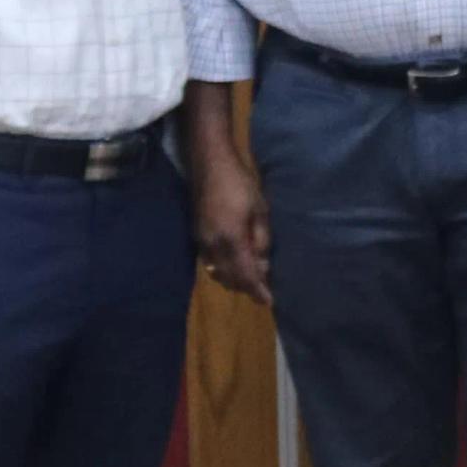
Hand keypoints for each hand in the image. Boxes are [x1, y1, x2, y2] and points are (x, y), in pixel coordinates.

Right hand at [192, 143, 272, 305]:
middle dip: (247, 286)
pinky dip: (224, 269)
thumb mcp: (260, 210)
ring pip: (218, 273)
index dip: (257, 290)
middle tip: (265, 286)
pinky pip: (211, 262)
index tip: (269, 302)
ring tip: (252, 275)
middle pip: (230, 279)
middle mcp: (213, 246)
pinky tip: (236, 263)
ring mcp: (202, 242)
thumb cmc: (240, 184)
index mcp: (231, 240)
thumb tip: (262, 263)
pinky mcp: (197, 236)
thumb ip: (261, 239)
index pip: (246, 275)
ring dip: (234, 279)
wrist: (209, 165)